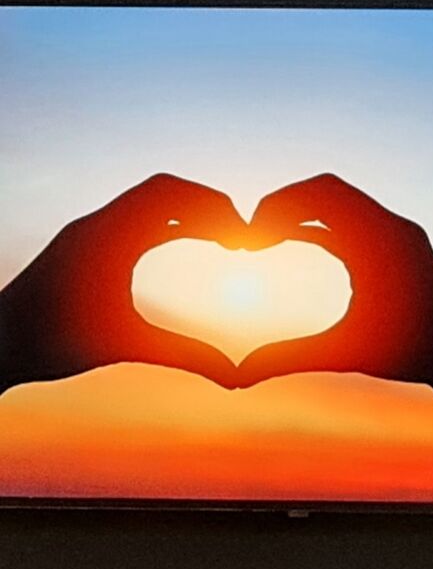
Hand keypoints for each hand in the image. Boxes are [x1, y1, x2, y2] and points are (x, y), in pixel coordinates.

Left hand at [0, 174, 245, 390]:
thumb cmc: (51, 344)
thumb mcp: (125, 346)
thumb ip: (185, 354)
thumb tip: (236, 377)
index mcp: (105, 236)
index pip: (169, 195)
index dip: (215, 208)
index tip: (246, 238)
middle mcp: (96, 224)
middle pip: (165, 190)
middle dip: (209, 207)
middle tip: (243, 237)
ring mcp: (90, 231)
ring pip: (150, 202)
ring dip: (190, 214)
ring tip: (226, 242)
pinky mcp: (87, 243)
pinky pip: (137, 218)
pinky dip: (169, 224)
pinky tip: (192, 245)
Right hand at [236, 173, 432, 387]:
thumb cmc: (411, 355)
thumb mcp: (346, 354)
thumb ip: (290, 358)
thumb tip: (237, 377)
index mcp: (381, 242)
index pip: (320, 195)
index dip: (276, 207)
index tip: (246, 236)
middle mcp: (394, 228)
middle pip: (328, 190)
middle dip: (284, 205)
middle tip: (249, 233)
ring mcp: (401, 233)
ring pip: (342, 203)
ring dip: (302, 213)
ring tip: (262, 238)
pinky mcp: (402, 244)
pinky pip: (354, 220)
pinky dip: (322, 226)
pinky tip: (291, 241)